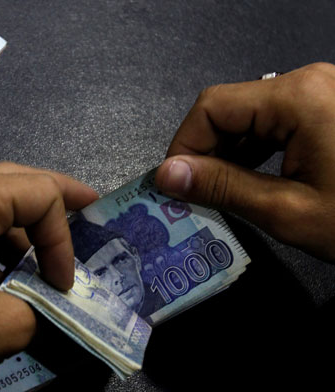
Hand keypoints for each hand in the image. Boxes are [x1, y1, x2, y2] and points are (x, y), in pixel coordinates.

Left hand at [0, 162, 97, 391]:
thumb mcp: (7, 324)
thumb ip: (46, 302)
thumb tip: (55, 298)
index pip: (39, 193)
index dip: (64, 236)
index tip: (65, 282)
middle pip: (12, 180)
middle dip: (52, 200)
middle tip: (88, 209)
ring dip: (19, 224)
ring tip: (45, 254)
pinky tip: (3, 266)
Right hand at [155, 62, 334, 261]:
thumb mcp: (288, 211)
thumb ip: (222, 188)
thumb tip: (169, 175)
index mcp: (300, 97)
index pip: (212, 107)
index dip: (183, 146)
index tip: (173, 184)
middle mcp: (312, 83)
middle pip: (230, 108)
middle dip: (205, 152)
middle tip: (193, 195)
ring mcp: (325, 93)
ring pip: (252, 115)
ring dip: (229, 154)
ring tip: (221, 193)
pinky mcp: (331, 108)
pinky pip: (277, 121)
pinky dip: (256, 151)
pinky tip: (251, 181)